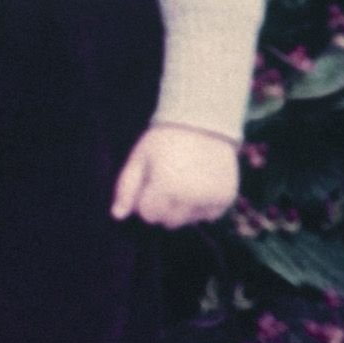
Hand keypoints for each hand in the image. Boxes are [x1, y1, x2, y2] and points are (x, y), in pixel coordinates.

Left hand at [111, 124, 239, 228]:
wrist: (203, 121)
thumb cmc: (164, 140)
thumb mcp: (139, 158)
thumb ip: (126, 188)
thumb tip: (117, 216)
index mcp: (165, 186)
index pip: (148, 215)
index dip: (146, 199)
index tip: (150, 182)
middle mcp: (190, 196)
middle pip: (168, 222)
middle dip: (163, 207)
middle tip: (168, 181)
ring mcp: (210, 198)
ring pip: (188, 221)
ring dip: (183, 208)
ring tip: (184, 181)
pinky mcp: (226, 198)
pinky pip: (209, 216)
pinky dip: (203, 206)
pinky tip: (200, 185)